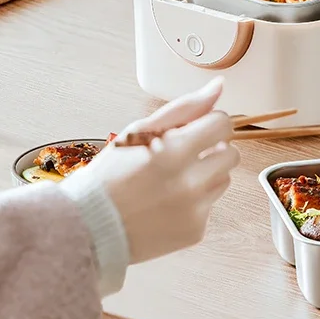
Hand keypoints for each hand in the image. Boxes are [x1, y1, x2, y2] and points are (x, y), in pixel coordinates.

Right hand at [95, 78, 238, 263]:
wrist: (88, 226)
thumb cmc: (110, 175)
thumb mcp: (139, 132)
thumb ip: (185, 108)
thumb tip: (217, 87)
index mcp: (174, 151)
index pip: (223, 124)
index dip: (211, 123)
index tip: (197, 129)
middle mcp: (189, 182)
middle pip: (231, 153)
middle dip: (213, 149)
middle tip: (184, 154)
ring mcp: (195, 209)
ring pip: (224, 179)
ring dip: (207, 174)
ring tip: (174, 179)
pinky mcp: (195, 231)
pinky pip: (210, 206)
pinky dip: (195, 201)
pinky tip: (168, 202)